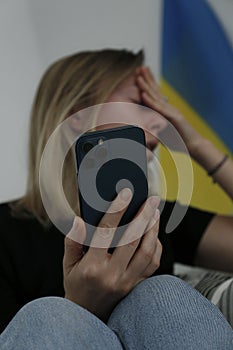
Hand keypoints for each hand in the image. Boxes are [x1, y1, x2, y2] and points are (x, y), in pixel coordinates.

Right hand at [63, 188, 161, 321]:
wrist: (88, 315)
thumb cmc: (76, 285)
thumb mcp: (68, 264)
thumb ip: (73, 242)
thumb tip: (79, 221)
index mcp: (91, 266)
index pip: (107, 232)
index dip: (117, 210)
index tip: (126, 193)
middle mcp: (112, 274)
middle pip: (132, 239)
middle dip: (143, 216)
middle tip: (151, 199)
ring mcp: (127, 282)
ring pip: (147, 252)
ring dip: (153, 230)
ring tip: (155, 213)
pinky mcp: (136, 286)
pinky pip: (152, 264)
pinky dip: (156, 247)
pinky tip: (154, 234)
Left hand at [136, 66, 203, 155]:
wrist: (193, 145)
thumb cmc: (178, 140)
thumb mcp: (164, 130)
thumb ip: (156, 125)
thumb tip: (146, 124)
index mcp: (166, 109)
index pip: (155, 94)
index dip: (148, 83)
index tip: (140, 73)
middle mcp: (168, 107)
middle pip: (156, 91)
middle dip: (147, 78)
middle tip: (140, 67)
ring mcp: (171, 111)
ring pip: (156, 97)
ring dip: (146, 86)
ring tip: (139, 76)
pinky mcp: (172, 118)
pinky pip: (159, 109)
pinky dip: (150, 101)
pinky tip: (143, 94)